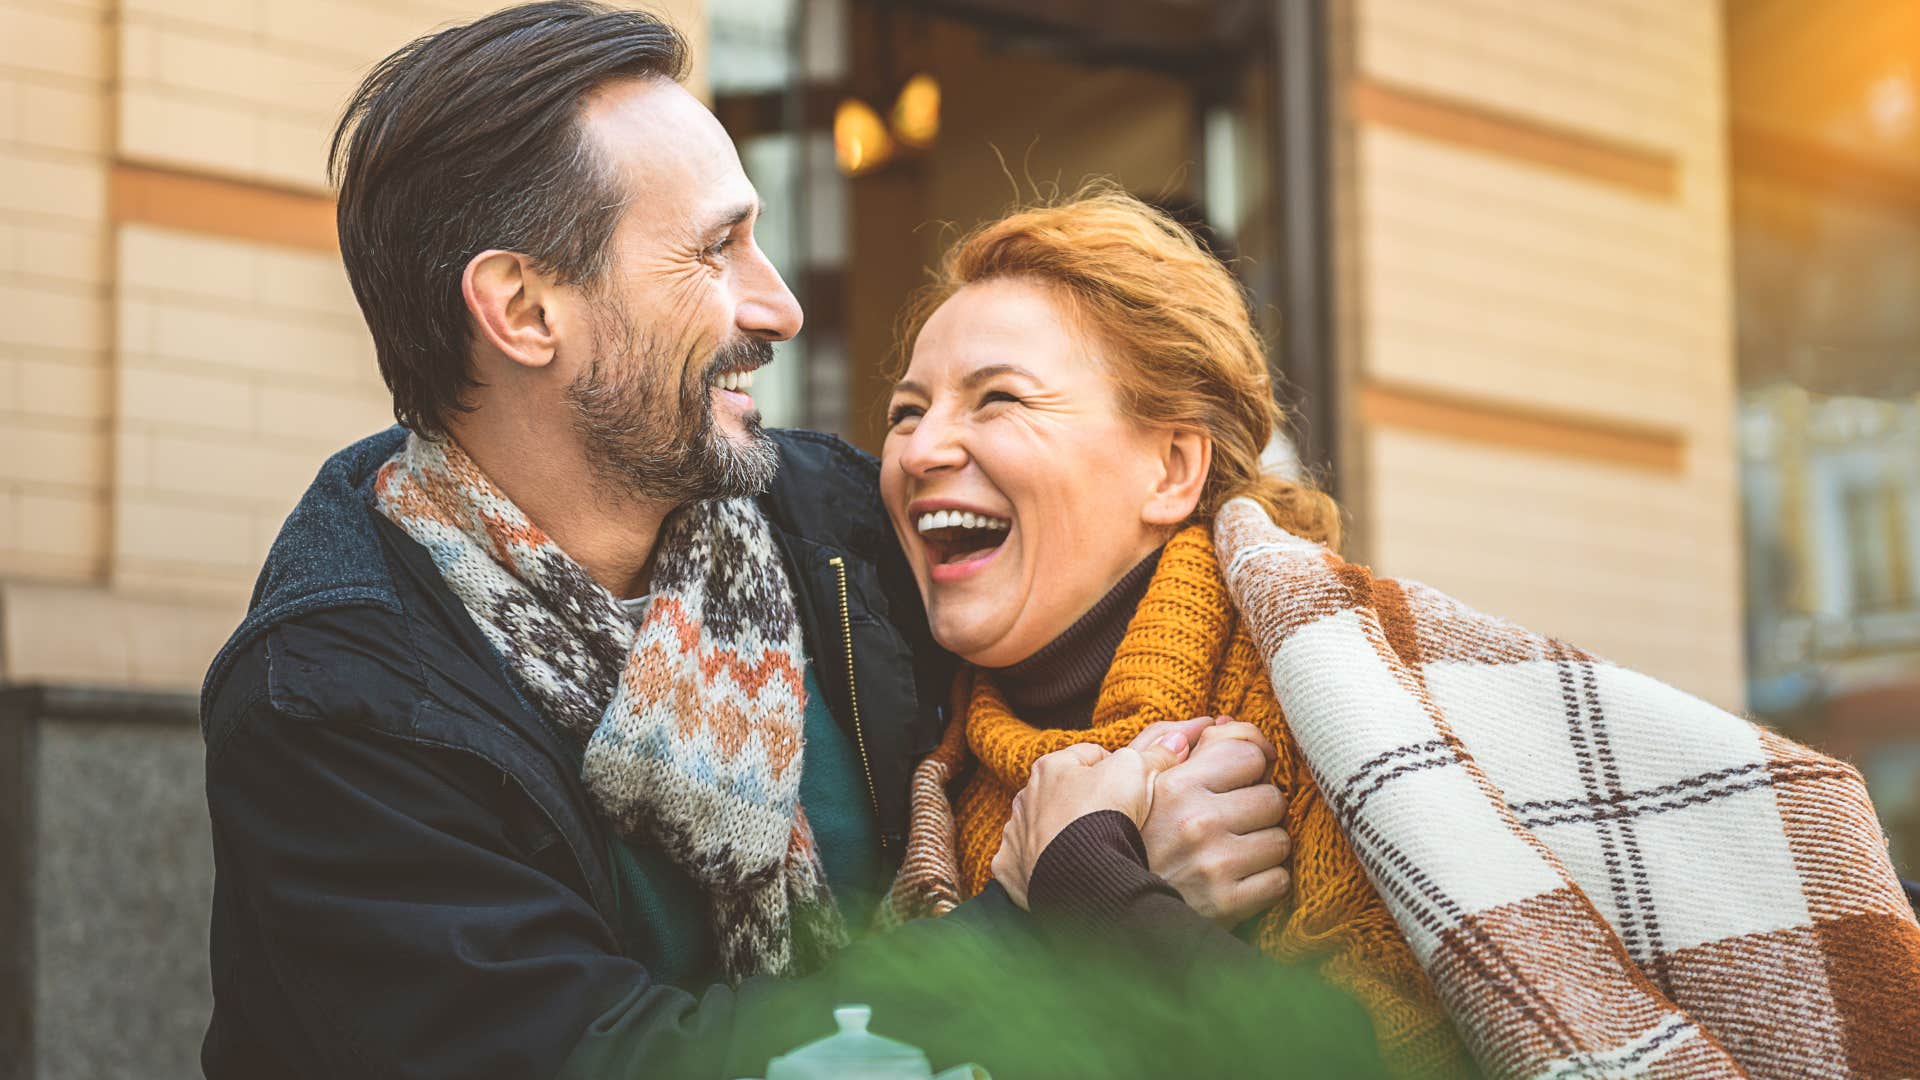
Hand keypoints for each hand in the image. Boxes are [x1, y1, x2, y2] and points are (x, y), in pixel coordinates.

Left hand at [991, 732, 1191, 908]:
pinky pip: (1026, 862)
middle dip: (1087, 801)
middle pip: (1064, 792)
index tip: (1134, 787)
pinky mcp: (1011, 867)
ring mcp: (1016, 833)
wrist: (1080, 874)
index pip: (1091, 756)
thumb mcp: (1136, 772)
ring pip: (1043, 826)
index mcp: (1051, 766)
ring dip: (1062, 833)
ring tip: (1093, 848)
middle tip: (1117, 820)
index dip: (1118, 769)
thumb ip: (1155, 754)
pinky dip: (1042, 865)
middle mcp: (1026, 796)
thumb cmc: (1104, 814)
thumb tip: (1176, 740)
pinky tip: (1064, 871)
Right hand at [1140, 718, 1291, 924]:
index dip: (1251, 763)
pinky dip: (1265, 881)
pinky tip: (1238, 879)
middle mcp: (1197, 821)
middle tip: (1234, 820)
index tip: (1247, 775)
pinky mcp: (1226, 904)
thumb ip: (1171, 742)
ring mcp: (1214, 864)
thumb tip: (1221, 721)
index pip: (1248, 753)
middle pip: (1272, 797)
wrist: (1108, 906)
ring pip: (1280, 840)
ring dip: (1263, 845)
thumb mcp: (1134, 781)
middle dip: (1257, 808)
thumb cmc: (1127, 836)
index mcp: (1175, 785)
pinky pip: (1279, 881)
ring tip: (1234, 850)